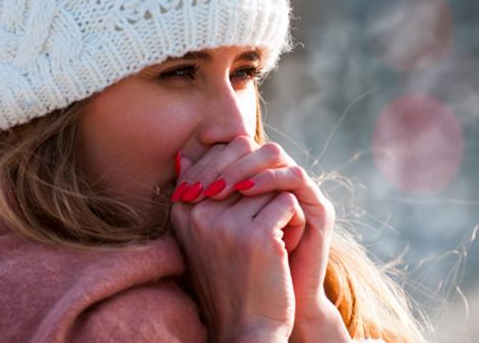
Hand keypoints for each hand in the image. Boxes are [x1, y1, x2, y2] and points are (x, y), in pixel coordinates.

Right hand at [171, 136, 300, 341]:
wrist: (246, 327)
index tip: (248, 213)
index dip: (249, 174)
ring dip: (282, 209)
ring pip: (272, 184)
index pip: (223, 153)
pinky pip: (288, 202)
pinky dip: (296, 223)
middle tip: (265, 225)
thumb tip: (186, 154)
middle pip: (249, 163)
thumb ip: (197, 194)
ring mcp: (226, 223)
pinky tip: (285, 249)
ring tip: (274, 243)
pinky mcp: (257, 235)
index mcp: (183, 209)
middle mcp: (198, 212)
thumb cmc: (230, 278)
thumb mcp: (202, 235)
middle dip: (265, 188)